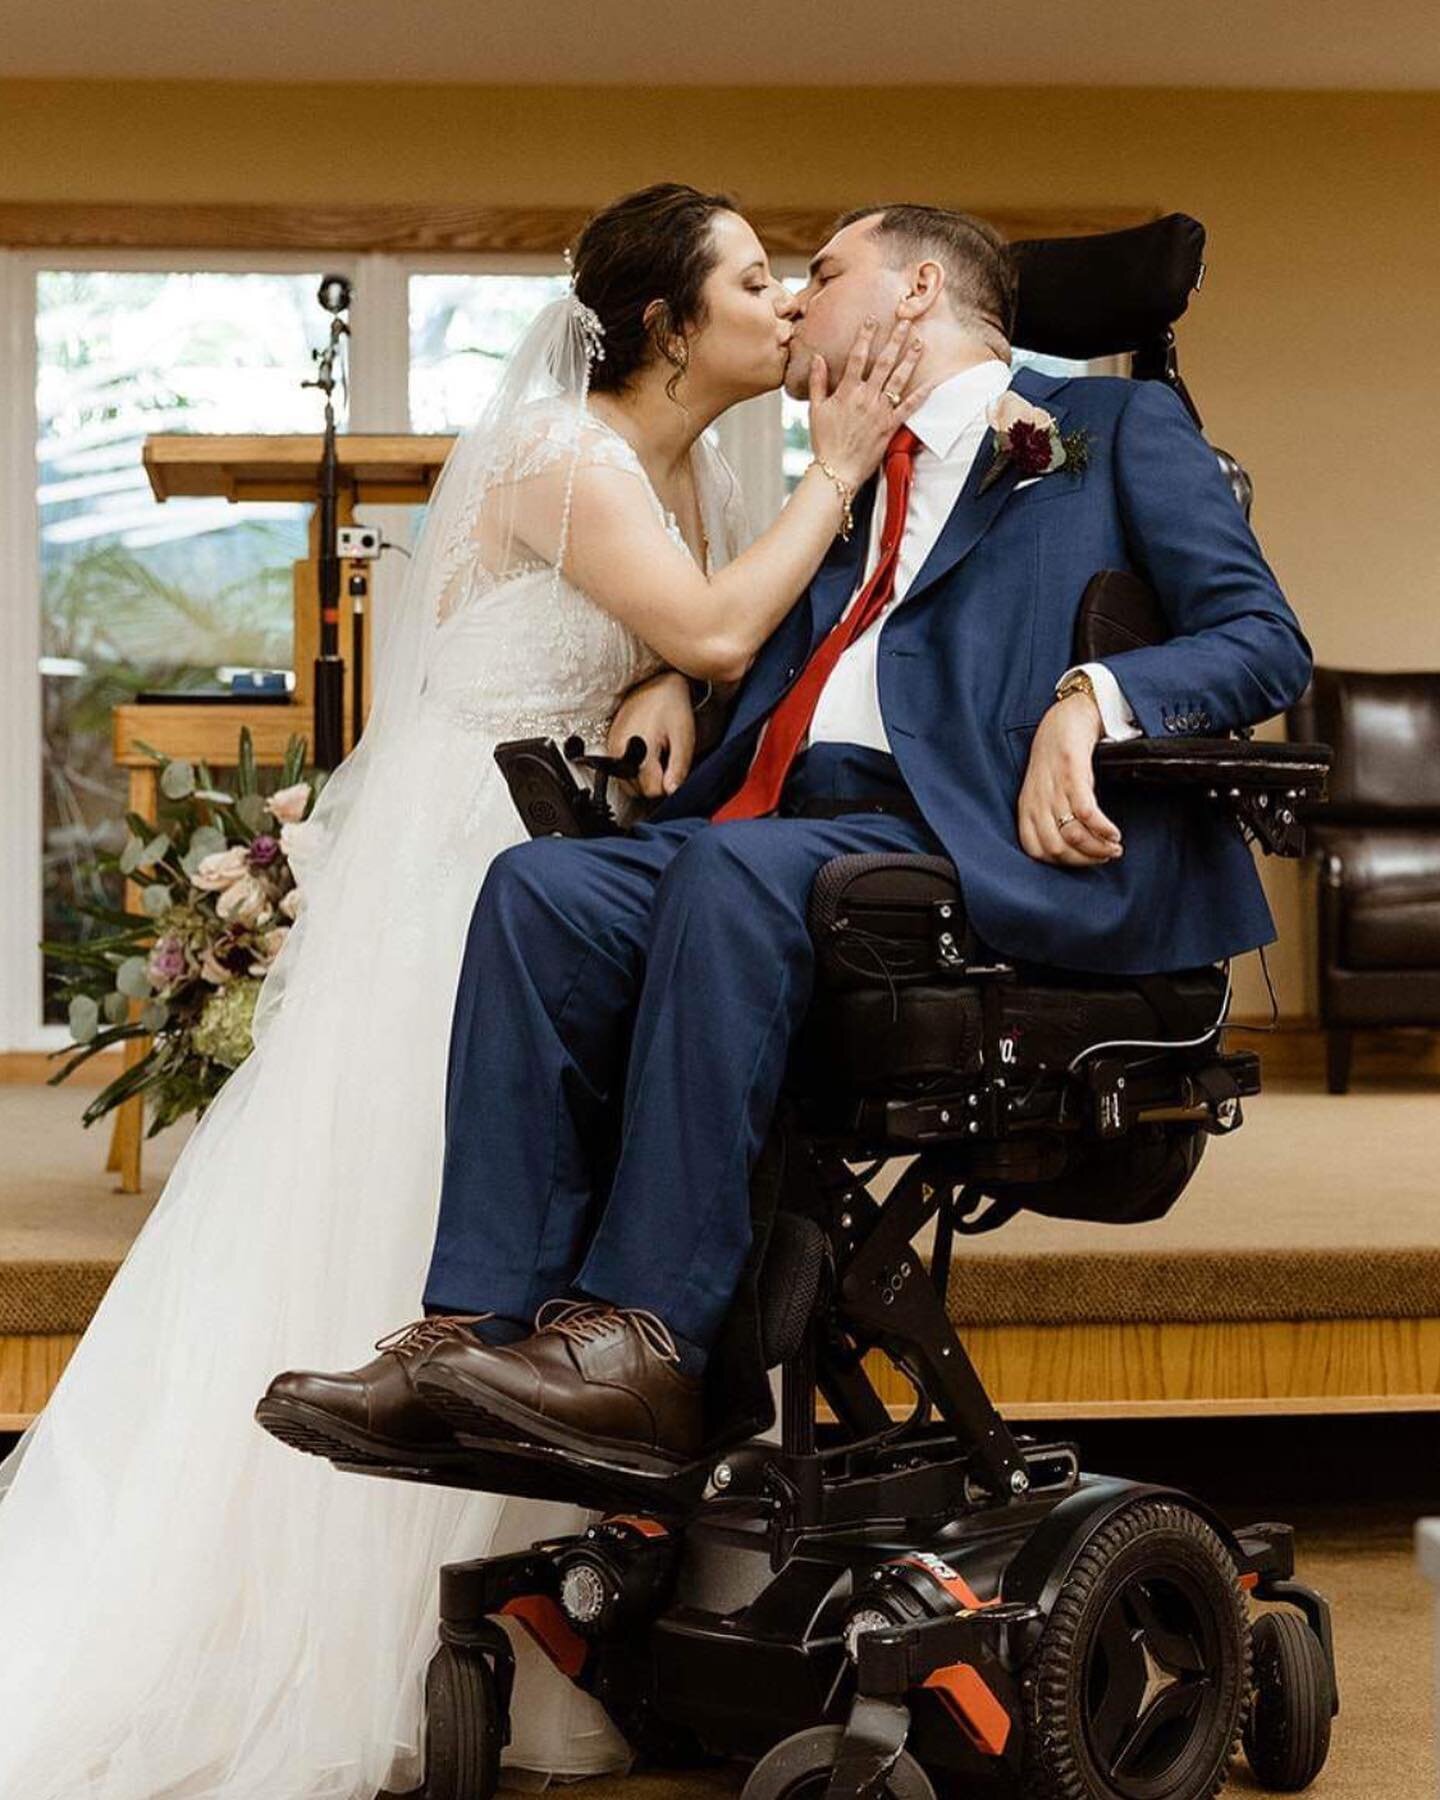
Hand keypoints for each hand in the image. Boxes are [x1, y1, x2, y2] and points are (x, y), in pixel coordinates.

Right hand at [607, 669, 694, 798]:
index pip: (651, 791)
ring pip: (627, 783)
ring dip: (643, 777)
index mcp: (638, 751)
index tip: (672, 769)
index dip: (666, 784)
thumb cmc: (672, 707)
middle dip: (654, 781)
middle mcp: (619, 752)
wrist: (658, 685)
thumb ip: (678, 768)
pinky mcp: (608, 744)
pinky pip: (620, 771)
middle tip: (665, 759)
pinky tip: (644, 752)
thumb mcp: (683, 738)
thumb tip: (672, 791)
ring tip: (655, 755)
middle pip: (637, 790)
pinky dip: (633, 768)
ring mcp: (611, 748)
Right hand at [807, 313, 934, 489]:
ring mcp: (880, 411)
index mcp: (847, 391)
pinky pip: (908, 407)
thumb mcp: (815, 409)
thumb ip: (817, 382)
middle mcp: (866, 397)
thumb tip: (818, 358)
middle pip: (883, 362)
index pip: (857, 356)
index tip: (872, 320)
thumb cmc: (824, 442)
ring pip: (898, 379)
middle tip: (906, 321)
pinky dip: (921, 395)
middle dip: (895, 339)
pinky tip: (932, 383)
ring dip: (910, 360)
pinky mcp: (890, 426)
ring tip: (920, 343)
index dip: (865, 336)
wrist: (836, 470)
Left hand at [1016, 692, 1125, 867]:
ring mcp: (1053, 786)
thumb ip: (1050, 816)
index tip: (1086, 861)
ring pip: (1072, 834)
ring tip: (1115, 847)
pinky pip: (1086, 811)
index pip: (1036, 850)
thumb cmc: (1058, 757)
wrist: (1066, 717)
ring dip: (1098, 848)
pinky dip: (1103, 829)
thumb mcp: (1045, 791)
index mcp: (1027, 807)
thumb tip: (1074, 849)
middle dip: (1085, 860)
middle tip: (1107, 856)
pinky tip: (1114, 832)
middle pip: (1057, 848)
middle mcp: (1037, 800)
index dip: (1064, 863)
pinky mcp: (1071, 771)